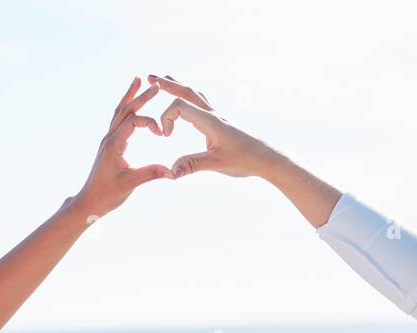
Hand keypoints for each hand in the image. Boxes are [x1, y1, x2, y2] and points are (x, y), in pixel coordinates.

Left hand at [73, 78, 172, 218]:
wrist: (89, 201)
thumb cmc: (107, 194)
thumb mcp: (130, 184)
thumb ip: (151, 174)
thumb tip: (172, 172)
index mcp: (114, 145)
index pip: (133, 121)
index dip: (150, 122)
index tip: (163, 133)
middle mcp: (109, 138)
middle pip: (125, 110)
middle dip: (140, 96)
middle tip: (154, 84)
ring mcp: (108, 140)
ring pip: (119, 112)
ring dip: (129, 97)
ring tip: (137, 80)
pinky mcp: (109, 145)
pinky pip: (117, 121)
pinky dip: (126, 109)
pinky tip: (131, 105)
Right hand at [149, 75, 276, 178]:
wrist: (266, 158)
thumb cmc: (245, 159)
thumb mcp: (218, 164)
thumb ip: (193, 165)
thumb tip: (171, 172)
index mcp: (210, 121)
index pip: (179, 106)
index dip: (166, 118)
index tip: (165, 136)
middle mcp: (212, 114)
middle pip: (187, 91)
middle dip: (167, 84)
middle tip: (150, 77)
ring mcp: (217, 117)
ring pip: (195, 94)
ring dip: (178, 86)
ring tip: (164, 80)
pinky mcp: (220, 123)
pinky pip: (201, 103)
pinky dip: (189, 97)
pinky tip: (187, 101)